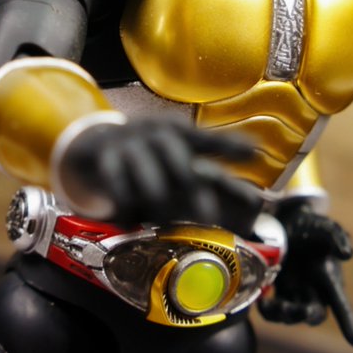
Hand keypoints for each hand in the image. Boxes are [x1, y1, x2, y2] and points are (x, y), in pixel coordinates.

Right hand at [60, 117, 261, 232]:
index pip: (206, 138)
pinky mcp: (106, 155)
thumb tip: (252, 199)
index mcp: (178, 131)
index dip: (228, 144)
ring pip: (146, 168)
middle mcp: (156, 132)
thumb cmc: (149, 153)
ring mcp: (130, 141)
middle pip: (177, 157)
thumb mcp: (176, 155)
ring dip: (156, 194)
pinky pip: (116, 178)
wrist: (97, 142)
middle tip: (208, 216)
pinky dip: (123, 199)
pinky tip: (129, 220)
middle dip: (193, 188)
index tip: (255, 152)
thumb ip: (206, 174)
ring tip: (165, 220)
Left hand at [259, 200, 352, 347]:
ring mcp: (293, 293)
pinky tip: (262, 302)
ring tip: (273, 304)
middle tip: (299, 309)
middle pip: (313, 313)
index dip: (349, 322)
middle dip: (305, 315)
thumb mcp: (325, 227)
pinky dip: (267, 310)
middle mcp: (313, 290)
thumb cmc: (311, 227)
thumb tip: (348, 253)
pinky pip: (272, 310)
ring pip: (291, 315)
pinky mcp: (275, 291)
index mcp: (329, 278)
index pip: (341, 304)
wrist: (286, 220)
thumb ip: (337, 237)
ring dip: (284, 314)